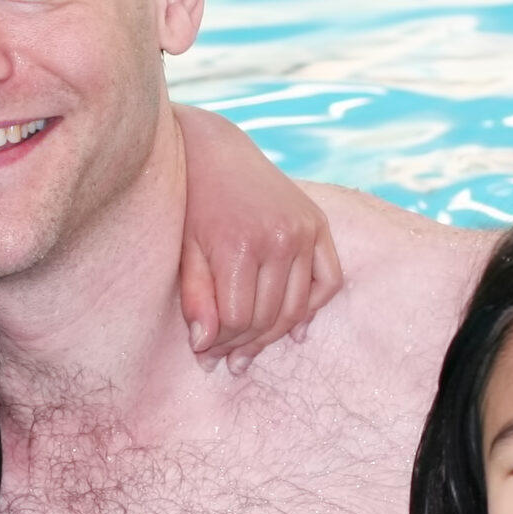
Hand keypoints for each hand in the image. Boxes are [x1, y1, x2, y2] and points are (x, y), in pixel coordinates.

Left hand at [175, 105, 343, 367]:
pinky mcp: (318, 224)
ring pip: (297, 307)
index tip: (205, 353)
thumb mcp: (184, 250)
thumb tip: (204, 347)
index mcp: (240, 244)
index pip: (236, 319)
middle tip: (226, 361)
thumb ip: (195, 298)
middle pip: (267, 317)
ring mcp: (305, 230)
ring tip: (251, 351)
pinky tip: (294, 329)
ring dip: (274, 336)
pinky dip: (313, 308)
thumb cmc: (192, 203)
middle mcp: (279, 237)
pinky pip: (328, 281)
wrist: (214, 151)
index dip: (219, 343)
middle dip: (244, 345)